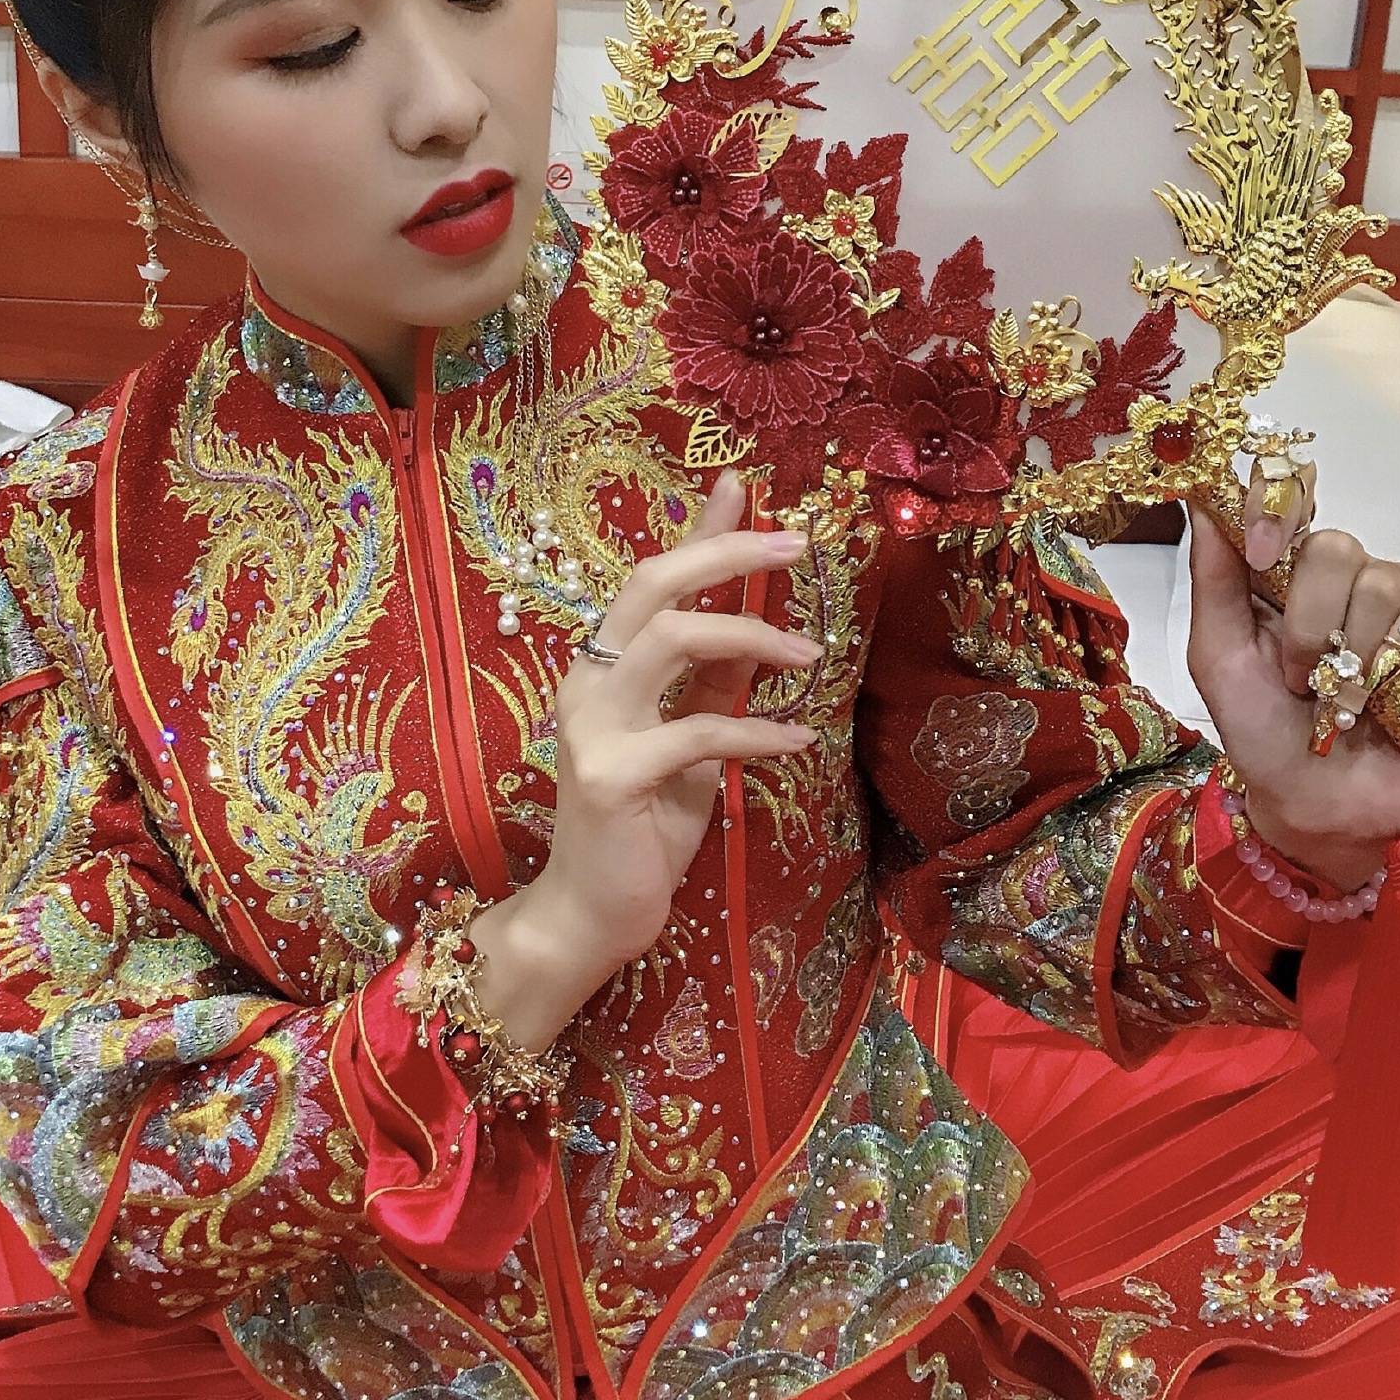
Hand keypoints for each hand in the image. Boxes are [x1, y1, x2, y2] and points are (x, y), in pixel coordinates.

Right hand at [517, 469, 816, 988]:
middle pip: (653, 584)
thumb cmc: (642, 828)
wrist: (593, 914)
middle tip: (796, 543)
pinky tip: (798, 740)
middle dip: (725, 552)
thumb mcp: (691, 744)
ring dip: (750, 633)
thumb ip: (714, 682)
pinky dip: (757, 731)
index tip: (744, 485)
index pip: (654, 579)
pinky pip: (696, 732)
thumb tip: (760, 622)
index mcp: (604, 666)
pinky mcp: (611, 776)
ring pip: (670, 639)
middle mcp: (588, 680)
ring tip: (811, 649)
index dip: (700, 530)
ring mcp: (593, 725)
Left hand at [1184, 469, 1399, 888]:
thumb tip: (1205, 502)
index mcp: (1278, 574)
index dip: (1276, 509)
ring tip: (1339, 698)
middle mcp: (1337, 576)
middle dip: (1307, 620)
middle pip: (1333, 545)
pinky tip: (1389, 685)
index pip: (1285, 502)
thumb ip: (1214, 579)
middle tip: (1298, 677)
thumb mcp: (1217, 657)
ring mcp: (1394, 596)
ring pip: (1380, 577)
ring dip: (1351, 651)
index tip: (1262, 551)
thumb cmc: (1260, 731)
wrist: (1319, 801)